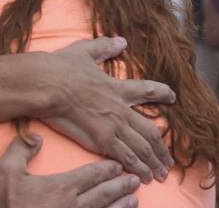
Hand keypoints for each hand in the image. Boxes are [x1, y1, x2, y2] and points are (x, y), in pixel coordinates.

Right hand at [0, 136, 139, 207]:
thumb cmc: (4, 200)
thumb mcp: (7, 170)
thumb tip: (37, 136)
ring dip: (122, 206)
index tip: (117, 165)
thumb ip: (21, 149)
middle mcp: (74, 205)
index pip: (90, 175)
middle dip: (120, 185)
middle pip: (104, 193)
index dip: (106, 169)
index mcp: (61, 186)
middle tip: (135, 179)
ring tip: (135, 200)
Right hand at [39, 37, 175, 183]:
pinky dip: (137, 168)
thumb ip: (104, 46)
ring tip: (160, 174)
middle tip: (169, 160)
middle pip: (151, 131)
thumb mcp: (84, 51)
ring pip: (142, 147)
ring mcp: (112, 125)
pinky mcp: (101, 139)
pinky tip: (142, 178)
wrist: (46, 84)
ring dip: (153, 162)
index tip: (172, 97)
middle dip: (162, 148)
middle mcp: (120, 108)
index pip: (147, 90)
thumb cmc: (60, 67)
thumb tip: (121, 40)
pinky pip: (126, 157)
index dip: (163, 93)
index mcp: (116, 87)